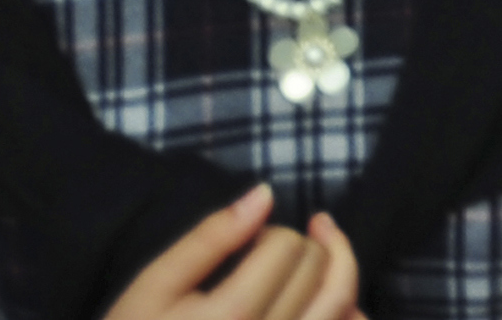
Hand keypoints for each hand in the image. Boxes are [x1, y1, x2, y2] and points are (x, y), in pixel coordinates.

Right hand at [111, 188, 362, 319]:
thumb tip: (265, 194)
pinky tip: (335, 303)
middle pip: (320, 274)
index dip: (272, 233)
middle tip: (277, 250)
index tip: (249, 243)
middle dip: (306, 249)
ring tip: (322, 252)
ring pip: (342, 307)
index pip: (287, 248)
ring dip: (338, 272)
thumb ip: (209, 238)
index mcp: (232, 317)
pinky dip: (346, 314)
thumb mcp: (155, 286)